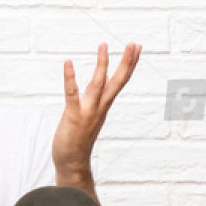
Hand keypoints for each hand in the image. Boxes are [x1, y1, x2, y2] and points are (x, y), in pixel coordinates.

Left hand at [53, 42, 140, 176]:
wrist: (72, 162)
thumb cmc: (78, 140)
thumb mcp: (91, 115)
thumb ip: (96, 99)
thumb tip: (101, 82)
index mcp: (104, 105)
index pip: (120, 81)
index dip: (130, 64)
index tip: (137, 48)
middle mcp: (100, 107)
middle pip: (118, 81)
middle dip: (126, 62)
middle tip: (134, 43)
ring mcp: (88, 112)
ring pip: (98, 84)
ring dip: (102, 64)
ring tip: (104, 46)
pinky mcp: (73, 116)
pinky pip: (72, 94)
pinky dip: (70, 77)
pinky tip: (68, 63)